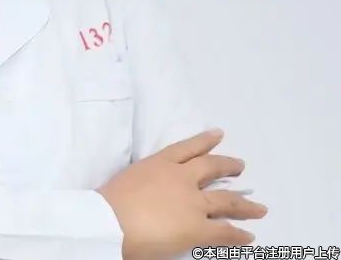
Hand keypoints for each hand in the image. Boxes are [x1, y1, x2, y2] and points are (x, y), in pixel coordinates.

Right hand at [96, 129, 267, 259]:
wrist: (112, 221)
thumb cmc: (111, 200)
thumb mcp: (131, 178)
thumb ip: (147, 180)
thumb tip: (153, 190)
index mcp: (160, 163)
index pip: (187, 148)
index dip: (204, 141)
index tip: (218, 134)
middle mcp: (181, 178)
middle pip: (211, 168)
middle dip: (228, 166)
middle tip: (241, 166)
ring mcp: (193, 203)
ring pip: (226, 200)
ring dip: (245, 204)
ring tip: (259, 208)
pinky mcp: (198, 229)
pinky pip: (224, 231)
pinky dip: (238, 234)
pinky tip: (248, 236)